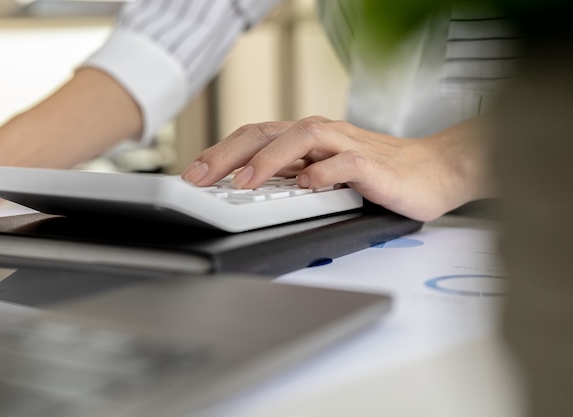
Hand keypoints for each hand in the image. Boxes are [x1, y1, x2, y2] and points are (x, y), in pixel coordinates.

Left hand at [181, 116, 494, 221]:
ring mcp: (348, 147)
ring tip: (243, 183)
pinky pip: (345, 162)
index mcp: (308, 139)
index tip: (192, 174)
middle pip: (268, 132)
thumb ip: (293, 176)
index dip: (221, 152)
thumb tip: (249, 189)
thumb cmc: (380, 173)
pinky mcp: (374, 165)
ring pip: (303, 137)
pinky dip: (323, 172)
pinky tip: (306, 185)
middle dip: (228, 153)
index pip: (255, 136)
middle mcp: (324, 136)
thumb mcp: (325, 174)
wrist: (435, 171)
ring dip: (269, 159)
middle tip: (199, 177)